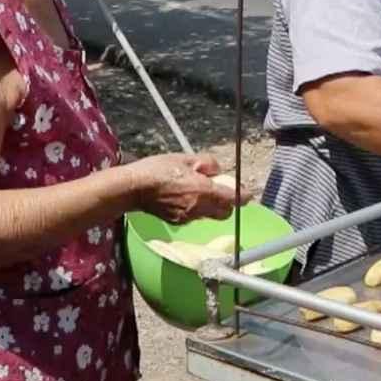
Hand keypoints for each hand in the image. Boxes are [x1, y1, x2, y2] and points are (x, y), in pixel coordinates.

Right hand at [133, 153, 249, 223]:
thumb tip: (217, 170)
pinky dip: (196, 209)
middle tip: (223, 191)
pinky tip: (185, 198)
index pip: (233, 199)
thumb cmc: (157, 170)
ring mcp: (187, 217)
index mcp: (204, 191)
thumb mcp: (185, 158)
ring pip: (210, 215)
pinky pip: (195, 217)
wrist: (132, 189)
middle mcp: (199, 208)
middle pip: (224, 212)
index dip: (243, 196)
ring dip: (212, 206)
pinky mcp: (177, 221)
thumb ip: (207, 163)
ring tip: (200, 191)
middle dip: (228, 204)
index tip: (248, 194)